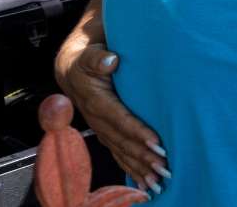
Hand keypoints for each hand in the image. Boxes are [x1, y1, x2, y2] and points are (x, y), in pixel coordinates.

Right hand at [53, 42, 168, 193]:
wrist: (71, 67)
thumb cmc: (88, 59)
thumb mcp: (90, 54)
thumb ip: (98, 58)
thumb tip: (110, 60)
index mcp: (95, 101)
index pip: (119, 119)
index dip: (137, 131)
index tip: (156, 142)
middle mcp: (97, 119)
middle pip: (122, 141)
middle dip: (143, 156)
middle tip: (164, 167)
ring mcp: (101, 128)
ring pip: (121, 151)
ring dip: (139, 167)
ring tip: (158, 181)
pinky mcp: (105, 133)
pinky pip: (118, 153)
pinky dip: (131, 169)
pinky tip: (145, 182)